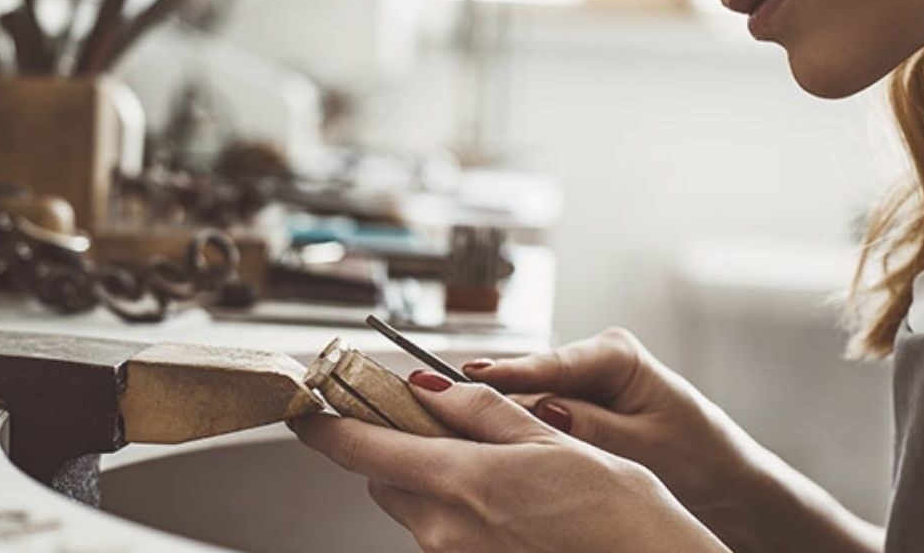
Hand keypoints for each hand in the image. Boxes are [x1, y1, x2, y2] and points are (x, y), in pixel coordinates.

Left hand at [291, 369, 729, 552]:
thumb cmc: (618, 513)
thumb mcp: (551, 441)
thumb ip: (482, 410)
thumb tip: (425, 386)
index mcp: (459, 484)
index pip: (361, 450)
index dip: (325, 426)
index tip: (304, 409)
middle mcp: (444, 531)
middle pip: (385, 480)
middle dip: (400, 449)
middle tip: (441, 424)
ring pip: (415, 508)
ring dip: (432, 480)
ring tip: (497, 466)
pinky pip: (444, 536)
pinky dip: (457, 511)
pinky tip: (510, 503)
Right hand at [462, 328, 752, 524]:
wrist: (725, 483)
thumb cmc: (701, 458)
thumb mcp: (648, 445)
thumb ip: (595, 427)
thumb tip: (546, 409)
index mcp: (617, 355)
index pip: (553, 363)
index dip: (510, 371)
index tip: (471, 375)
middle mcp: (593, 361)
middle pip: (530, 378)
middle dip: (494, 394)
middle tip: (445, 401)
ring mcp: (581, 385)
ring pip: (528, 399)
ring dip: (502, 415)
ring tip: (458, 422)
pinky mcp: (574, 409)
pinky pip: (536, 418)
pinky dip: (517, 431)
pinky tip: (489, 441)